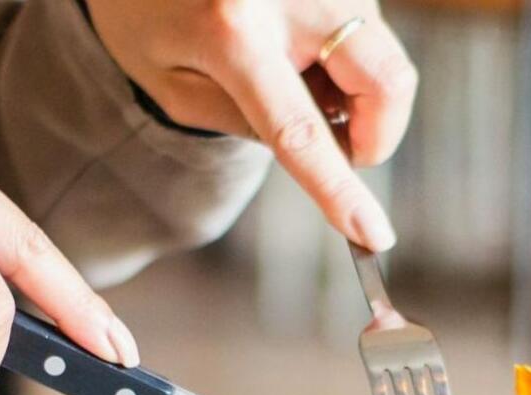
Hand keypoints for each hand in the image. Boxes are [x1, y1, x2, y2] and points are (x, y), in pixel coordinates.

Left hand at [84, 0, 414, 250]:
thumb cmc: (144, 14)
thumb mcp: (174, 88)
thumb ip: (248, 125)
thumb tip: (330, 152)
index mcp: (233, 31)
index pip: (301, 130)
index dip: (340, 189)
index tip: (374, 236)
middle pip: (386, 80)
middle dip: (379, 132)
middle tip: (343, 146)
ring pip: (384, 55)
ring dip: (355, 89)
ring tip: (292, 75)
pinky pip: (369, 28)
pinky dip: (346, 58)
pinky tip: (299, 47)